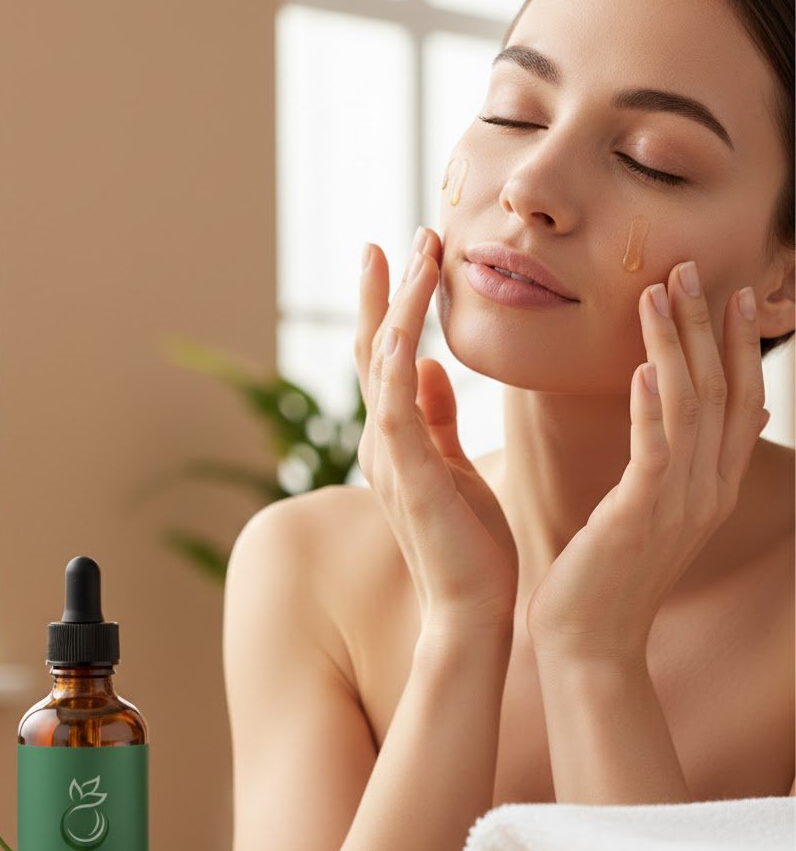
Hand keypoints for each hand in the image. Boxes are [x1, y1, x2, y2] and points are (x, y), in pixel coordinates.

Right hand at [355, 227, 517, 634]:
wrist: (473, 611)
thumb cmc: (468, 546)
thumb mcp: (453, 467)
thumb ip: (436, 418)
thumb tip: (432, 369)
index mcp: (398, 440)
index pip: (390, 359)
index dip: (394, 306)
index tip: (409, 254)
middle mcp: (385, 443)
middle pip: (376, 352)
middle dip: (385, 293)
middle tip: (397, 238)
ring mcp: (391, 459)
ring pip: (385, 368)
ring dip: (397, 310)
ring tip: (413, 254)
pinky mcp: (410, 478)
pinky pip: (395, 412)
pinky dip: (395, 368)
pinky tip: (404, 327)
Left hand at [526, 260, 768, 659]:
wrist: (589, 641)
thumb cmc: (605, 574)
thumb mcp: (648, 512)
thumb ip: (672, 465)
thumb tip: (708, 414)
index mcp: (707, 486)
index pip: (734, 400)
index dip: (736, 345)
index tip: (729, 293)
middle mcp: (706, 489)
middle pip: (721, 391)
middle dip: (709, 326)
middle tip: (693, 269)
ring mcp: (680, 504)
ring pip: (690, 407)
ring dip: (677, 345)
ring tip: (660, 293)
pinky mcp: (641, 517)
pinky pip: (656, 451)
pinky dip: (653, 406)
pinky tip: (645, 368)